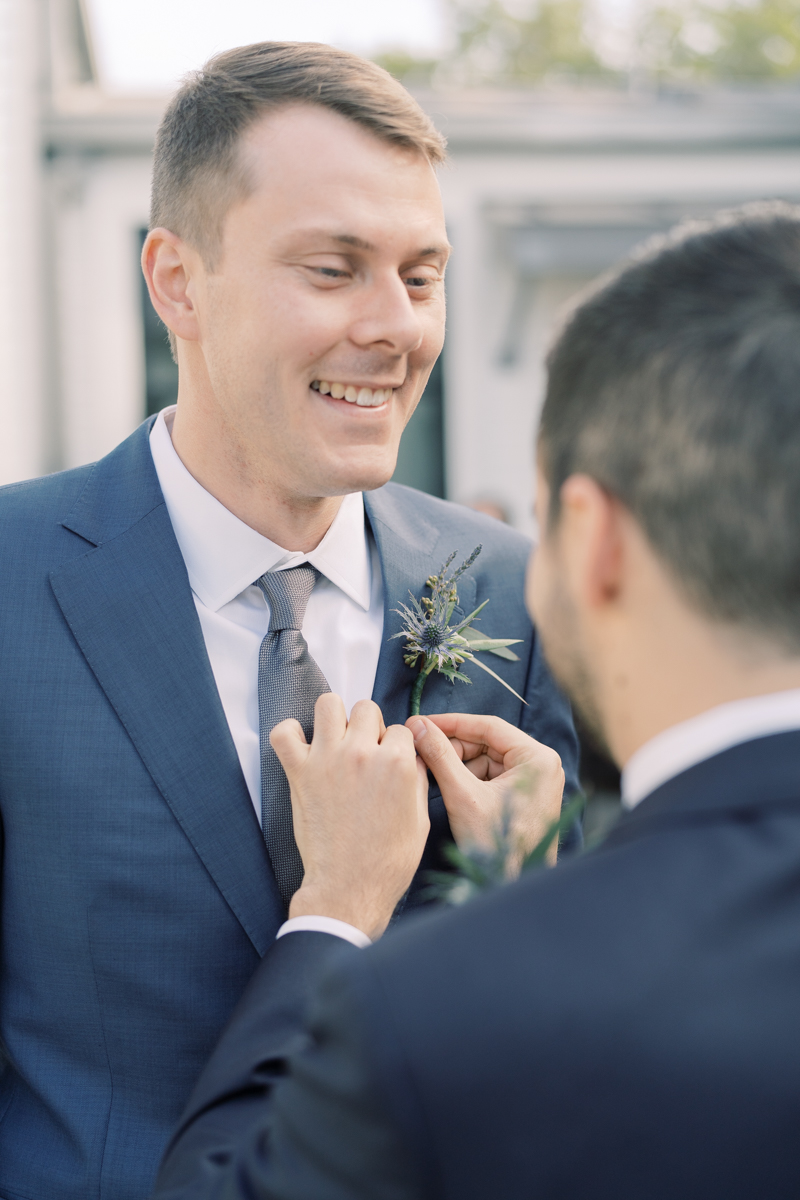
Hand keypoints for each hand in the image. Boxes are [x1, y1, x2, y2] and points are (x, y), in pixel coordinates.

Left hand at [271, 695, 429, 940]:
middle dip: (369, 727)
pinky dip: (289, 733)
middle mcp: (363, 753)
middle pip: (366, 708)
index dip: (396, 747)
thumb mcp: (420, 819)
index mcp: (398, 763)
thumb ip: (418, 779)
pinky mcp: (300, 773)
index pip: (401, 729)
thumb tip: (413, 756)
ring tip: (335, 741)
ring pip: (329, 703)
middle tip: (364, 752)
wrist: (350, 887)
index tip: (388, 764)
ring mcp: (328, 760)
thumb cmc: (388, 860)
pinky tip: (301, 746)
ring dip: (334, 718)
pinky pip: (283, 733)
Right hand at [406, 713, 564, 872]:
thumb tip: (419, 726)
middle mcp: (541, 764)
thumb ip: (440, 756)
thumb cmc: (498, 845)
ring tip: (430, 771)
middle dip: (453, 747)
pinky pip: (491, 777)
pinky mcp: (525, 796)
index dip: (452, 723)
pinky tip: (447, 786)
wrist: (515, 886)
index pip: (488, 726)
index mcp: (537, 758)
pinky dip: (468, 779)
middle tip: (421, 748)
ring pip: (487, 760)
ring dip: (458, 764)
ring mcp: (535, 781)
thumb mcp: (463, 795)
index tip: (423, 722)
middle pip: (487, 743)